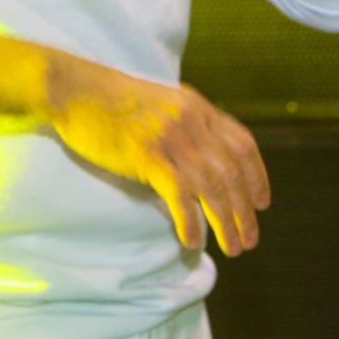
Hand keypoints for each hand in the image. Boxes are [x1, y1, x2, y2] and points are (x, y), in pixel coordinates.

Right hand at [46, 56, 268, 255]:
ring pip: (212, 187)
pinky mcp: (147, 154)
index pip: (243, 144)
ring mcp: (170, 137)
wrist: (76, 90)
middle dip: (245, 210)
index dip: (257, 176)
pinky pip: (179, 195)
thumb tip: (205, 160)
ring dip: (226, 222)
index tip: (263, 203)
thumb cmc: (113, 102)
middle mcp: (192, 121)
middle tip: (250, 240)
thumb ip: (187, 124)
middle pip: (231, 171)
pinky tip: (193, 241)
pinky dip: (190, 221)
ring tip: (233, 248)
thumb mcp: (163, 103)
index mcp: (198, 107)